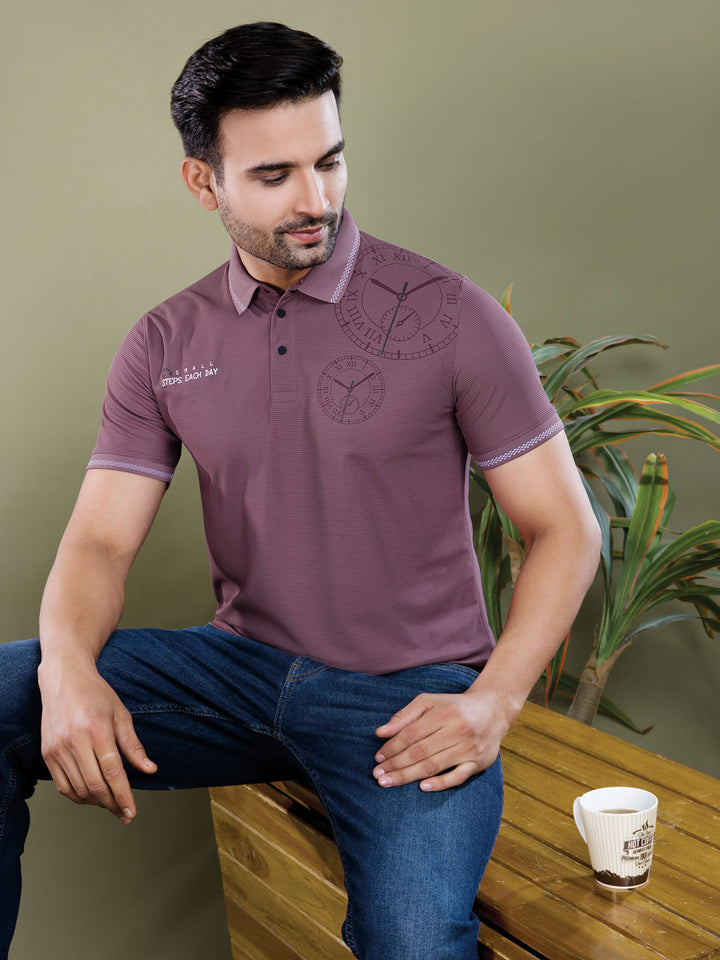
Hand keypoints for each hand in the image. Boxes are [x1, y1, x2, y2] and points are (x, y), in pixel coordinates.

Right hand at [39, 661, 156, 822]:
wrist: (64, 679)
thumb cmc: (96, 694)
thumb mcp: (122, 715)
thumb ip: (133, 746)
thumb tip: (149, 769)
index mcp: (97, 731)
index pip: (112, 773)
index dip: (123, 797)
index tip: (132, 812)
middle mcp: (74, 742)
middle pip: (95, 787)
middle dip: (112, 804)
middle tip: (124, 813)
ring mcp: (58, 749)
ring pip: (78, 790)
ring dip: (96, 802)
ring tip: (110, 803)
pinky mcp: (47, 754)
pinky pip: (62, 786)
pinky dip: (77, 796)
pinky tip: (91, 795)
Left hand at [373, 688, 508, 791]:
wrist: (493, 710)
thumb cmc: (454, 707)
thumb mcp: (429, 702)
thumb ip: (405, 716)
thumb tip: (380, 732)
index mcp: (443, 713)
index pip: (411, 734)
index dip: (392, 747)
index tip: (377, 759)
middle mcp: (457, 730)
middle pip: (420, 751)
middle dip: (396, 765)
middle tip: (377, 776)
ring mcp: (469, 748)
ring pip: (434, 765)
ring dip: (408, 776)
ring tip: (388, 782)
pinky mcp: (479, 763)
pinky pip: (458, 777)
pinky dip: (440, 783)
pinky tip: (422, 787)